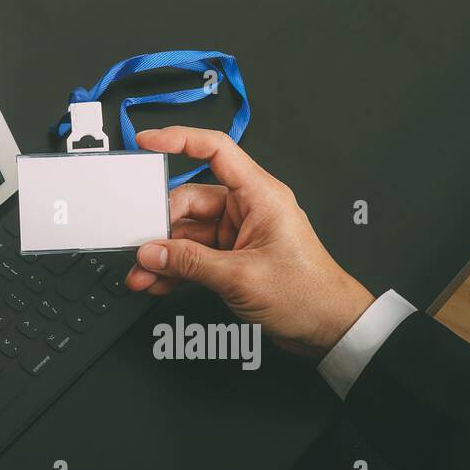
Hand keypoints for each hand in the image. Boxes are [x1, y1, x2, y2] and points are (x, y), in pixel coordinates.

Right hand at [126, 127, 375, 359]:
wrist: (329, 329)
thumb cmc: (309, 294)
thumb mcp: (241, 276)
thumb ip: (190, 263)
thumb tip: (152, 252)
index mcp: (260, 195)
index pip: (215, 150)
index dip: (179, 140)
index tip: (147, 142)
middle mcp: (247, 209)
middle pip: (190, 200)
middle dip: (161, 225)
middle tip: (140, 244)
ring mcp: (238, 234)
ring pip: (187, 233)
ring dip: (163, 254)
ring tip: (143, 272)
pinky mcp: (231, 258)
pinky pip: (193, 256)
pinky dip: (174, 269)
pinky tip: (157, 282)